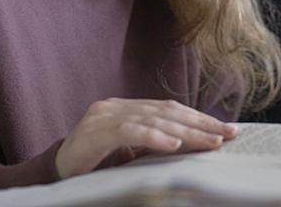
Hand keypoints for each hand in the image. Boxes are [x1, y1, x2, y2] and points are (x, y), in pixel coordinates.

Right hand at [55, 98, 237, 178]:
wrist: (51, 173)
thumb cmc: (91, 167)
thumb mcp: (126, 155)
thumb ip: (151, 145)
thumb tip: (192, 149)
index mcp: (126, 109)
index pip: (169, 110)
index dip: (199, 118)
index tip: (226, 129)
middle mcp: (116, 107)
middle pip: (166, 112)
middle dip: (200, 124)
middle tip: (229, 134)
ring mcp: (104, 116)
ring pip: (153, 120)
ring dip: (185, 132)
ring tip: (210, 142)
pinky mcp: (94, 132)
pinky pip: (129, 132)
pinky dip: (154, 138)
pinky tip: (173, 146)